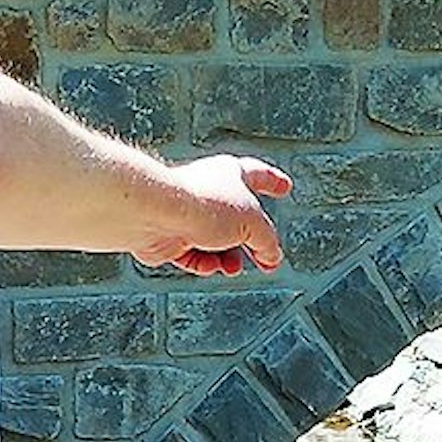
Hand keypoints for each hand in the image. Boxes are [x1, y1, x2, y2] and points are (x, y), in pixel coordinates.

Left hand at [131, 157, 291, 275]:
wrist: (158, 215)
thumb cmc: (202, 204)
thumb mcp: (254, 224)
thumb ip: (267, 241)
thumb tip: (272, 257)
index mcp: (231, 173)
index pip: (259, 175)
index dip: (274, 181)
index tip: (284, 186)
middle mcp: (208, 191)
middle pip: (237, 219)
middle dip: (251, 241)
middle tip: (264, 256)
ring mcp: (187, 214)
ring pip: (214, 242)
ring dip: (228, 258)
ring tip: (233, 267)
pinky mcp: (169, 237)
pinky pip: (193, 256)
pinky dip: (204, 264)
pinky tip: (210, 267)